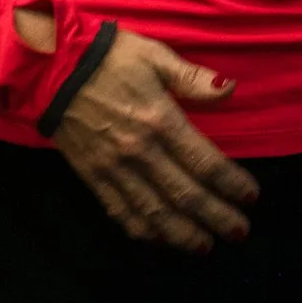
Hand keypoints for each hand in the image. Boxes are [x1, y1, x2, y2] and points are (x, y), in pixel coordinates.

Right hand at [14, 8, 257, 252]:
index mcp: (161, 121)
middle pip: (184, 194)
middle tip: (240, 233)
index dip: (231, 183)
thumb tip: (229, 89)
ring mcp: (112, 168)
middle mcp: (139, 152)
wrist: (50, 69)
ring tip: (205, 246)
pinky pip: (118, 210)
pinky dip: (140, 229)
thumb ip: (193, 78)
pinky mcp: (90, 176)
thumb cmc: (109, 58)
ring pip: (152, 211)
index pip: (205, 162)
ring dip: (181, 233)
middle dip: (215, 217)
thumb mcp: (157, 56)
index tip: (251, 197)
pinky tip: (158, 239)